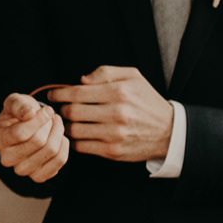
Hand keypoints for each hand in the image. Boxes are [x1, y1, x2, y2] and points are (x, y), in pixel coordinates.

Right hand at [0, 92, 68, 182]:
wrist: (22, 129)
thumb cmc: (17, 114)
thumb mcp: (15, 102)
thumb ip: (19, 105)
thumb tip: (29, 113)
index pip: (20, 133)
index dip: (39, 120)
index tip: (47, 110)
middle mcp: (6, 159)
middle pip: (38, 142)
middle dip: (50, 124)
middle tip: (52, 116)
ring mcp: (21, 170)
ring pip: (51, 151)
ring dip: (58, 133)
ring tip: (56, 124)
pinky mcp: (38, 176)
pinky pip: (60, 161)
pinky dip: (64, 146)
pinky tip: (59, 137)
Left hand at [46, 66, 173, 162]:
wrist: (169, 131)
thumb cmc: (146, 101)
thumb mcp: (132, 77)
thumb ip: (105, 72)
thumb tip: (81, 79)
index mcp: (119, 92)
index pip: (76, 93)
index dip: (58, 93)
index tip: (52, 95)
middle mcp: (116, 113)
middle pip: (71, 111)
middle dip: (60, 109)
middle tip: (58, 108)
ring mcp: (114, 134)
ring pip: (74, 130)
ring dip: (65, 125)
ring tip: (66, 121)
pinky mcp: (113, 151)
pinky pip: (81, 147)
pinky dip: (74, 140)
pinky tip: (76, 134)